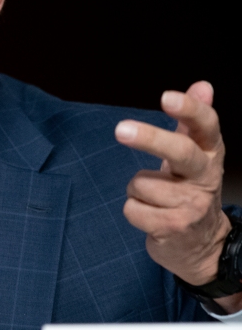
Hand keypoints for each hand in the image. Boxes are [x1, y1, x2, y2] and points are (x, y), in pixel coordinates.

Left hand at [115, 81, 240, 313]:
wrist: (202, 245)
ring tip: (153, 199)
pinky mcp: (174, 228)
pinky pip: (133, 209)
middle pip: (180, 152)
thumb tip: (203, 84)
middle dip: (151, 139)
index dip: (189, 110)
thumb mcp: (194, 156)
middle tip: (121, 129)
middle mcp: (206, 178)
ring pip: (141, 184)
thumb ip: (192, 122)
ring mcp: (192, 205)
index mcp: (209, 155)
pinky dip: (133, 211)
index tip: (167, 97)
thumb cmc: (188, 190)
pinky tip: (150, 216)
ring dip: (137, 191)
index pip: (206, 127)